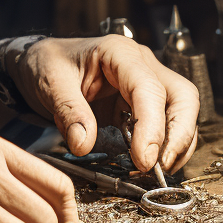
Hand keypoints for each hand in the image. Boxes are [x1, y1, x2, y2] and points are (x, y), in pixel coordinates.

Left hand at [13, 37, 198, 173]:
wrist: (40, 64)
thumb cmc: (47, 64)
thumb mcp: (50, 83)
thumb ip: (69, 112)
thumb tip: (84, 145)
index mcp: (118, 52)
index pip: (148, 87)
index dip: (152, 125)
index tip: (144, 159)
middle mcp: (141, 64)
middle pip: (182, 96)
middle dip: (179, 134)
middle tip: (161, 167)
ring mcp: (145, 84)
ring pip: (180, 111)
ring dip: (176, 143)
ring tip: (157, 171)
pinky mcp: (140, 105)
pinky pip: (165, 124)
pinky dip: (164, 146)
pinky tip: (148, 163)